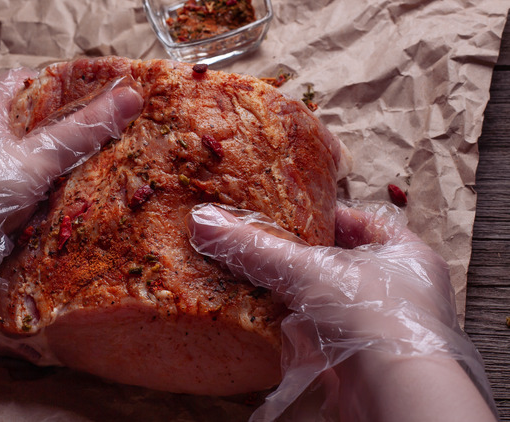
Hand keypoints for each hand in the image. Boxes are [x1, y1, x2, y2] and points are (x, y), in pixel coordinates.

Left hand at [0, 68, 143, 421]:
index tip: (92, 98)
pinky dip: (31, 208)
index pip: (19, 84)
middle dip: (59, 138)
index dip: (55, 85)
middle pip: (21, 129)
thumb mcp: (33, 159)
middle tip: (100, 145)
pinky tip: (53, 219)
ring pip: (16, 170)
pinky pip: (7, 203)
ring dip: (46, 178)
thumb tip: (132, 95)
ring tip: (87, 183)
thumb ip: (81, 132)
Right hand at [187, 202, 496, 420]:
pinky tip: (272, 324)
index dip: (322, 215)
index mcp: (404, 254)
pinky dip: (299, 330)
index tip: (286, 214)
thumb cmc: (372, 317)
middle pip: (342, 263)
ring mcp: (382, 328)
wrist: (390, 393)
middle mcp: (401, 290)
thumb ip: (255, 247)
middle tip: (265, 248)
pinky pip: (324, 336)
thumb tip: (204, 221)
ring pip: (331, 302)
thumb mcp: (307, 269)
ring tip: (260, 282)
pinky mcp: (362, 361)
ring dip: (298, 297)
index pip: (359, 221)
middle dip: (303, 258)